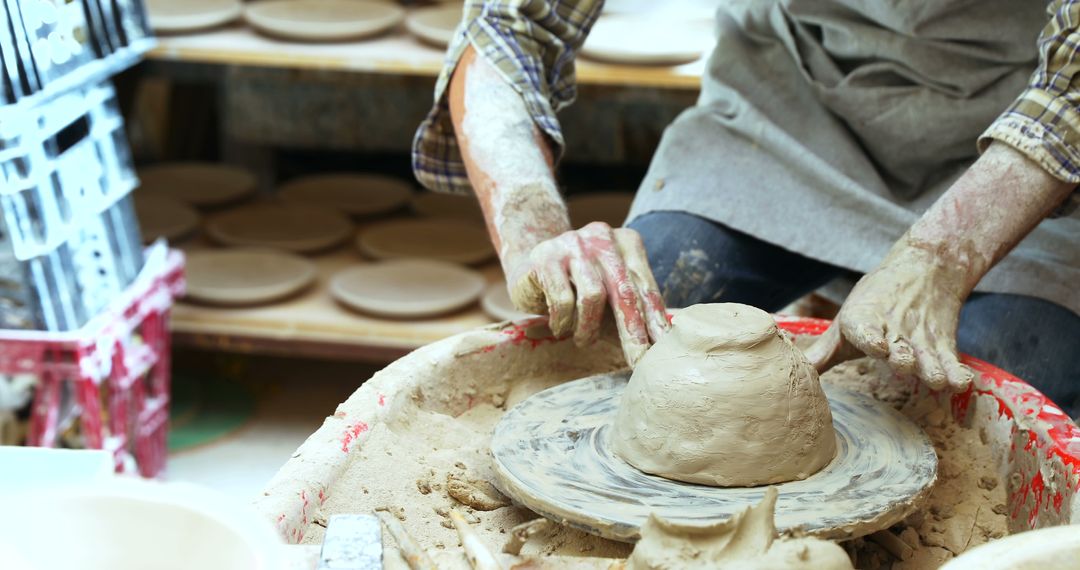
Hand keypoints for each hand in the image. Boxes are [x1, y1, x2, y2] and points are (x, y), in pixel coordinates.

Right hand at [507, 222, 669, 365]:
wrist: (528, 264)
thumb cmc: (578, 285)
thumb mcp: (609, 288)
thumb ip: (633, 305)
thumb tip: (664, 341)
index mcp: (627, 242)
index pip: (645, 287)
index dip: (655, 320)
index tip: (664, 349)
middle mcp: (603, 237)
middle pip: (625, 291)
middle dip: (633, 332)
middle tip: (639, 361)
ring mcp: (573, 243)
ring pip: (593, 296)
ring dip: (589, 328)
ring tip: (584, 340)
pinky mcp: (546, 257)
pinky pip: (562, 300)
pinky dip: (563, 322)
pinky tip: (560, 328)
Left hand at [805, 238, 973, 390]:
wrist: (924, 268)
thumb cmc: (874, 302)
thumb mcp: (846, 322)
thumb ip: (823, 353)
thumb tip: (795, 376)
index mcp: (862, 321)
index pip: (864, 330)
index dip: (871, 339)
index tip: (878, 346)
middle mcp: (893, 331)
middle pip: (900, 349)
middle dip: (902, 358)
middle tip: (903, 363)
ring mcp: (921, 339)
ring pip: (928, 357)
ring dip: (932, 369)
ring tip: (936, 379)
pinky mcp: (943, 345)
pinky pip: (952, 361)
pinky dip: (957, 372)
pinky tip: (960, 383)